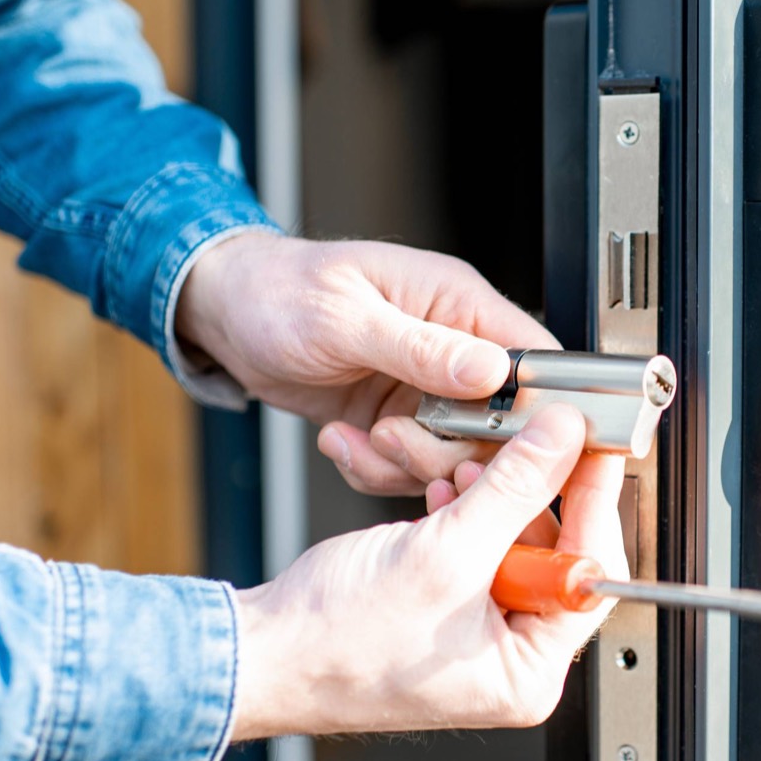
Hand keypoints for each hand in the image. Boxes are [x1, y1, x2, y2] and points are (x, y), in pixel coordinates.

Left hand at [176, 234, 558, 494]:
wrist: (226, 314)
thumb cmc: (278, 290)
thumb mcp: (345, 317)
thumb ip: (421, 347)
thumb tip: (492, 370)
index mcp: (458, 302)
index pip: (534, 358)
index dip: (533, 408)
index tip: (498, 441)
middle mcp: (453, 348)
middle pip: (499, 423)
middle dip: (449, 448)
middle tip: (394, 439)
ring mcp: (426, 389)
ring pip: (454, 455)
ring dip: (404, 463)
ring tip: (358, 439)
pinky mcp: (397, 420)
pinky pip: (410, 467)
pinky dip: (374, 469)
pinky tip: (340, 441)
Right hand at [229, 405, 627, 737]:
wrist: (260, 652)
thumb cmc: (336, 643)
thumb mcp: (445, 552)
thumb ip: (515, 488)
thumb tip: (563, 441)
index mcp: (529, 672)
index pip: (590, 574)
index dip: (594, 502)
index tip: (596, 448)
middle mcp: (511, 658)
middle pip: (555, 551)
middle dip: (528, 493)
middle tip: (532, 440)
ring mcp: (477, 633)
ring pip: (511, 540)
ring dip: (489, 495)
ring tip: (464, 466)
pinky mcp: (446, 607)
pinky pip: (475, 546)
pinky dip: (462, 511)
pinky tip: (443, 490)